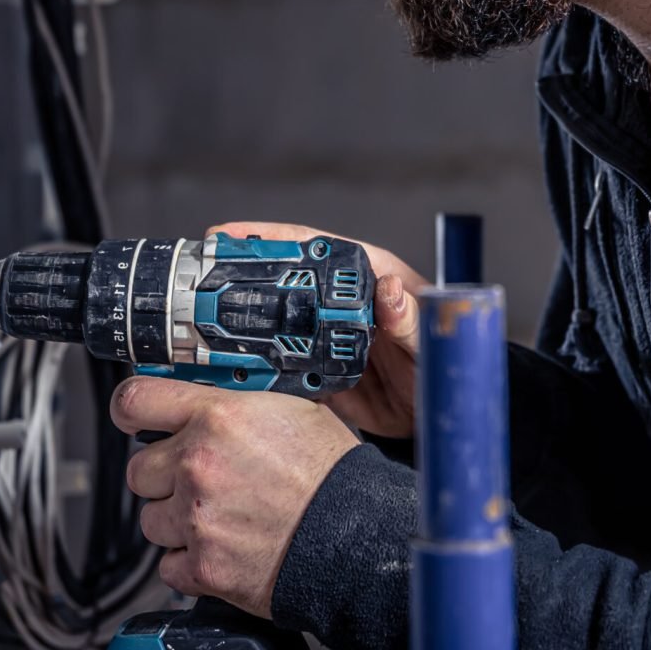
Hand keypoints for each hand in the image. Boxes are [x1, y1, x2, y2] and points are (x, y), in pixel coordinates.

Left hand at [111, 376, 358, 616]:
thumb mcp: (289, 409)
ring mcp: (196, 519)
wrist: (355, 536)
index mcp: (217, 417)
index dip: (128, 409)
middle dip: (163, 474)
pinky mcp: (203, 567)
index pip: (136, 401)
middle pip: (138, 469)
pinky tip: (223, 545)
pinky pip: (169, 565)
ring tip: (218, 514)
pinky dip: (190, 560)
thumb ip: (239, 405)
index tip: (132, 416)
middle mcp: (197, 464)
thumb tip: (217, 399)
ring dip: (176, 519)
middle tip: (197, 477)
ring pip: (151, 519)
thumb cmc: (330, 473)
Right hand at [208, 222, 427, 438]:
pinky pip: (284, 368)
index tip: (231, 236)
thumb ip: (411, 317)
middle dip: (240, 277)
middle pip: (283, 281)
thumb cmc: (450, 360)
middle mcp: (340, 304)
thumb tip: (389, 289)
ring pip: (276, 324)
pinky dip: (258, 370)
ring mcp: (328, 338)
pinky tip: (232, 372)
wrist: (448, 414)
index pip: (311, 247)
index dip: (269, 238)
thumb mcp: (433, 339)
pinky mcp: (322, 375)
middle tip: (200, 278)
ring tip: (202, 325)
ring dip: (243, 325)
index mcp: (366, 277)